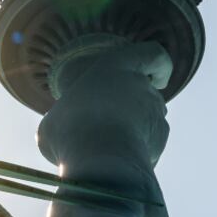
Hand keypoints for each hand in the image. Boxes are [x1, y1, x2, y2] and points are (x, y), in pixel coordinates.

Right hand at [38, 41, 171, 168]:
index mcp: (114, 67)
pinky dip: (136, 150)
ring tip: (105, 148)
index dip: (157, 64)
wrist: (100, 161)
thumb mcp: (55, 121)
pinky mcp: (161, 139)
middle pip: (145, 91)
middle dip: (130, 107)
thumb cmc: (71, 131)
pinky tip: (115, 162)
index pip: (151, 53)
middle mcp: (140, 85)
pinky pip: (150, 142)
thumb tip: (63, 132)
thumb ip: (68, 118)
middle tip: (102, 124)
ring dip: (132, 129)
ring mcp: (155, 112)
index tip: (154, 77)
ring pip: (149, 118)